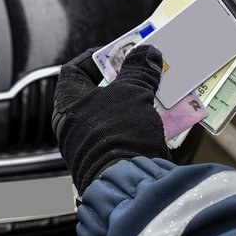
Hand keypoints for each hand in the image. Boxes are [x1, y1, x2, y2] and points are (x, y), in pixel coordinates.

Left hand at [52, 45, 170, 194]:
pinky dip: (147, 122)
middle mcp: (77, 124)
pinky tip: (167, 115)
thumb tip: (147, 53)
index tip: (118, 52)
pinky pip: (131, 133)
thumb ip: (139, 70)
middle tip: (147, 69)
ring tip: (162, 89)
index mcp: (68, 104)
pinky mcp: (115, 158)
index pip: (73, 71)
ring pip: (120, 113)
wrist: (128, 183)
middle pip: (101, 92)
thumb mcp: (131, 92)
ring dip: (141, 100)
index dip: (96, 57)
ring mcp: (95, 144)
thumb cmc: (117, 133)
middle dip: (127, 80)